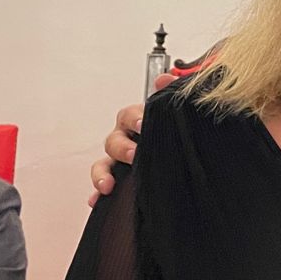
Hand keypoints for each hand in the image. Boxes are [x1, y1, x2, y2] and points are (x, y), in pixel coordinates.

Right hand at [87, 78, 172, 205]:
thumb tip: (164, 79)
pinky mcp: (118, 180)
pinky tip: (97, 200)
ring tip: (108, 185)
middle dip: (122, 148)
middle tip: (134, 155)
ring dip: (102, 173)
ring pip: (103, 164)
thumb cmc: (172, 129)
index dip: (134, 119)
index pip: (129, 116)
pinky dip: (97, 194)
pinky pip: (102, 187)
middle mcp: (124, 140)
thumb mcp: (175, 111)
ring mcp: (118, 161)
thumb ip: (172, 92)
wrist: (182, 151)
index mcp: (137, 122)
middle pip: (113, 141)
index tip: (143, 125)